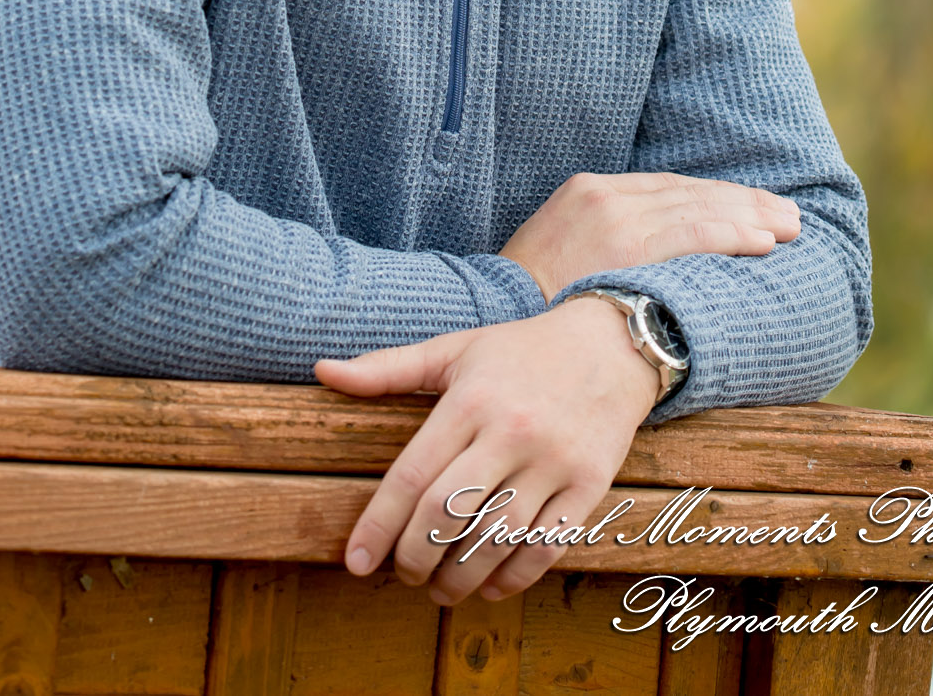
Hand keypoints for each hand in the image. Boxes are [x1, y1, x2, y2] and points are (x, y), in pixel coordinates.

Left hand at [313, 297, 658, 604]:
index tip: (355, 562)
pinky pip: (545, 547)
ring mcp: (553, 460)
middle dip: (414, 559)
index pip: (412, 476)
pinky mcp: (590, 484)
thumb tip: (322, 371)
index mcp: (470, 399)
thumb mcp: (454, 349)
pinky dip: (513, 578)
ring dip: (460, 579)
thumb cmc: (521, 351)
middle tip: (403, 575)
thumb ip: (388, 368)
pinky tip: (491, 585)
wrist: (610, 344)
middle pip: (446, 514)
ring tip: (441, 588)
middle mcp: (510, 431)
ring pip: (495, 540)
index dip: (378, 526)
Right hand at [500, 169, 800, 301]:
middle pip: (690, 193)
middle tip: (786, 215)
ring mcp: (617, 217)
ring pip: (699, 209)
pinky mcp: (627, 245)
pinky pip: (693, 234)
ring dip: (751, 217)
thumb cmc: (529, 302)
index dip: (715, 197)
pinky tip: (765, 242)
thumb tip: (649, 264)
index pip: (668, 188)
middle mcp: (606, 195)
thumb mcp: (561, 253)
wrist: (492, 316)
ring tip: (788, 226)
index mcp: (589, 190)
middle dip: (743, 202)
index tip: (749, 207)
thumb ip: (604, 245)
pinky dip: (734, 234)